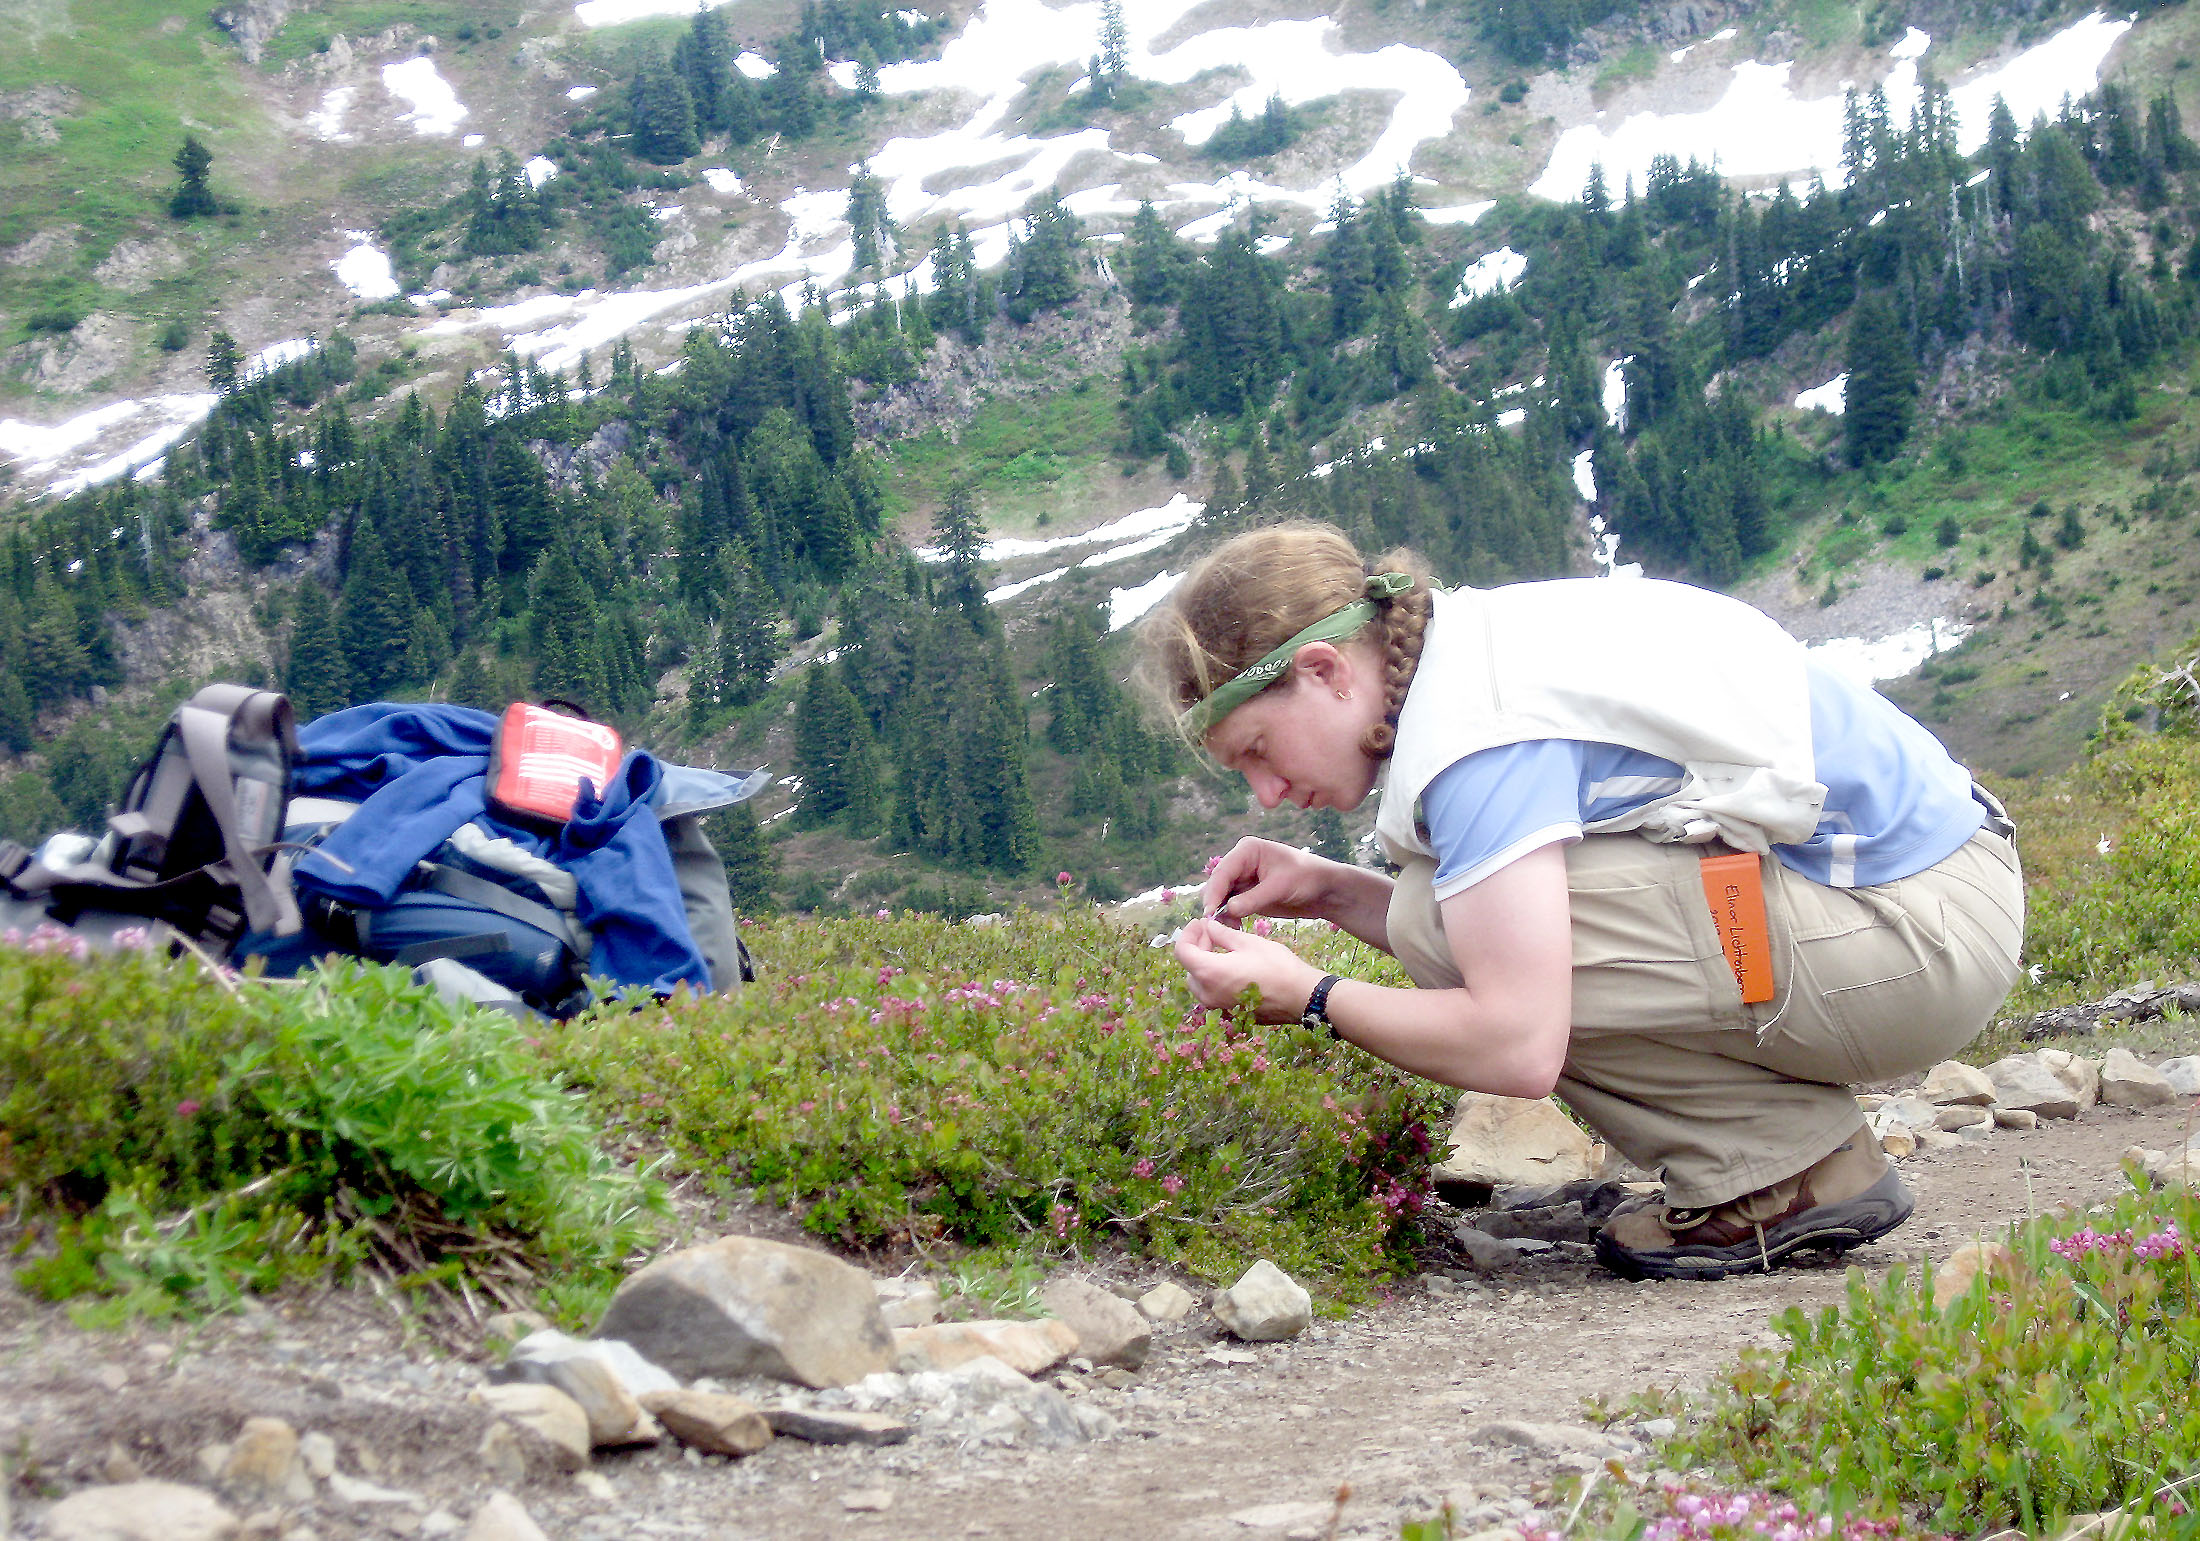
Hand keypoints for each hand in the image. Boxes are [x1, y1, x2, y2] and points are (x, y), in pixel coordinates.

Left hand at [1172, 915, 1323, 1023]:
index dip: (1187, 934)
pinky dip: (1216, 978)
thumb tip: (1209, 927)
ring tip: (1222, 949)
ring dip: (1205, 963)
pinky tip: (1233, 967)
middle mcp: (1207, 994)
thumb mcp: (1248, 942)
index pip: (1182, 952)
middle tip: (1213, 932)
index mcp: (1208, 973)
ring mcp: (1218, 1007)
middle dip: (1197, 947)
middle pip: (1190, 967)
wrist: (1301, 997)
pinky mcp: (1230, 1013)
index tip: (1200, 923)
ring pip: (1200, 982)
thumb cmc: (1276, 965)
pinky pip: (1214, 993)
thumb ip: (1222, 934)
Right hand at [1201, 837, 1344, 925]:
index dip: (1214, 891)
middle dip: (1214, 903)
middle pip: (1217, 883)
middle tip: (1214, 924)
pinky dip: (1230, 917)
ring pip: (1221, 896)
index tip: (1209, 911)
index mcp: (1247, 850)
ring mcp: (1243, 879)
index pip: (1223, 871)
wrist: (1324, 891)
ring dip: (1221, 912)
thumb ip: (1253, 899)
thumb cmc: (1307, 879)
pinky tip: (1234, 928)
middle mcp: (1241, 862)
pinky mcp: (1247, 894)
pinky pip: (1230, 906)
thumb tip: (1227, 909)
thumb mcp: (1280, 887)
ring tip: (1225, 928)